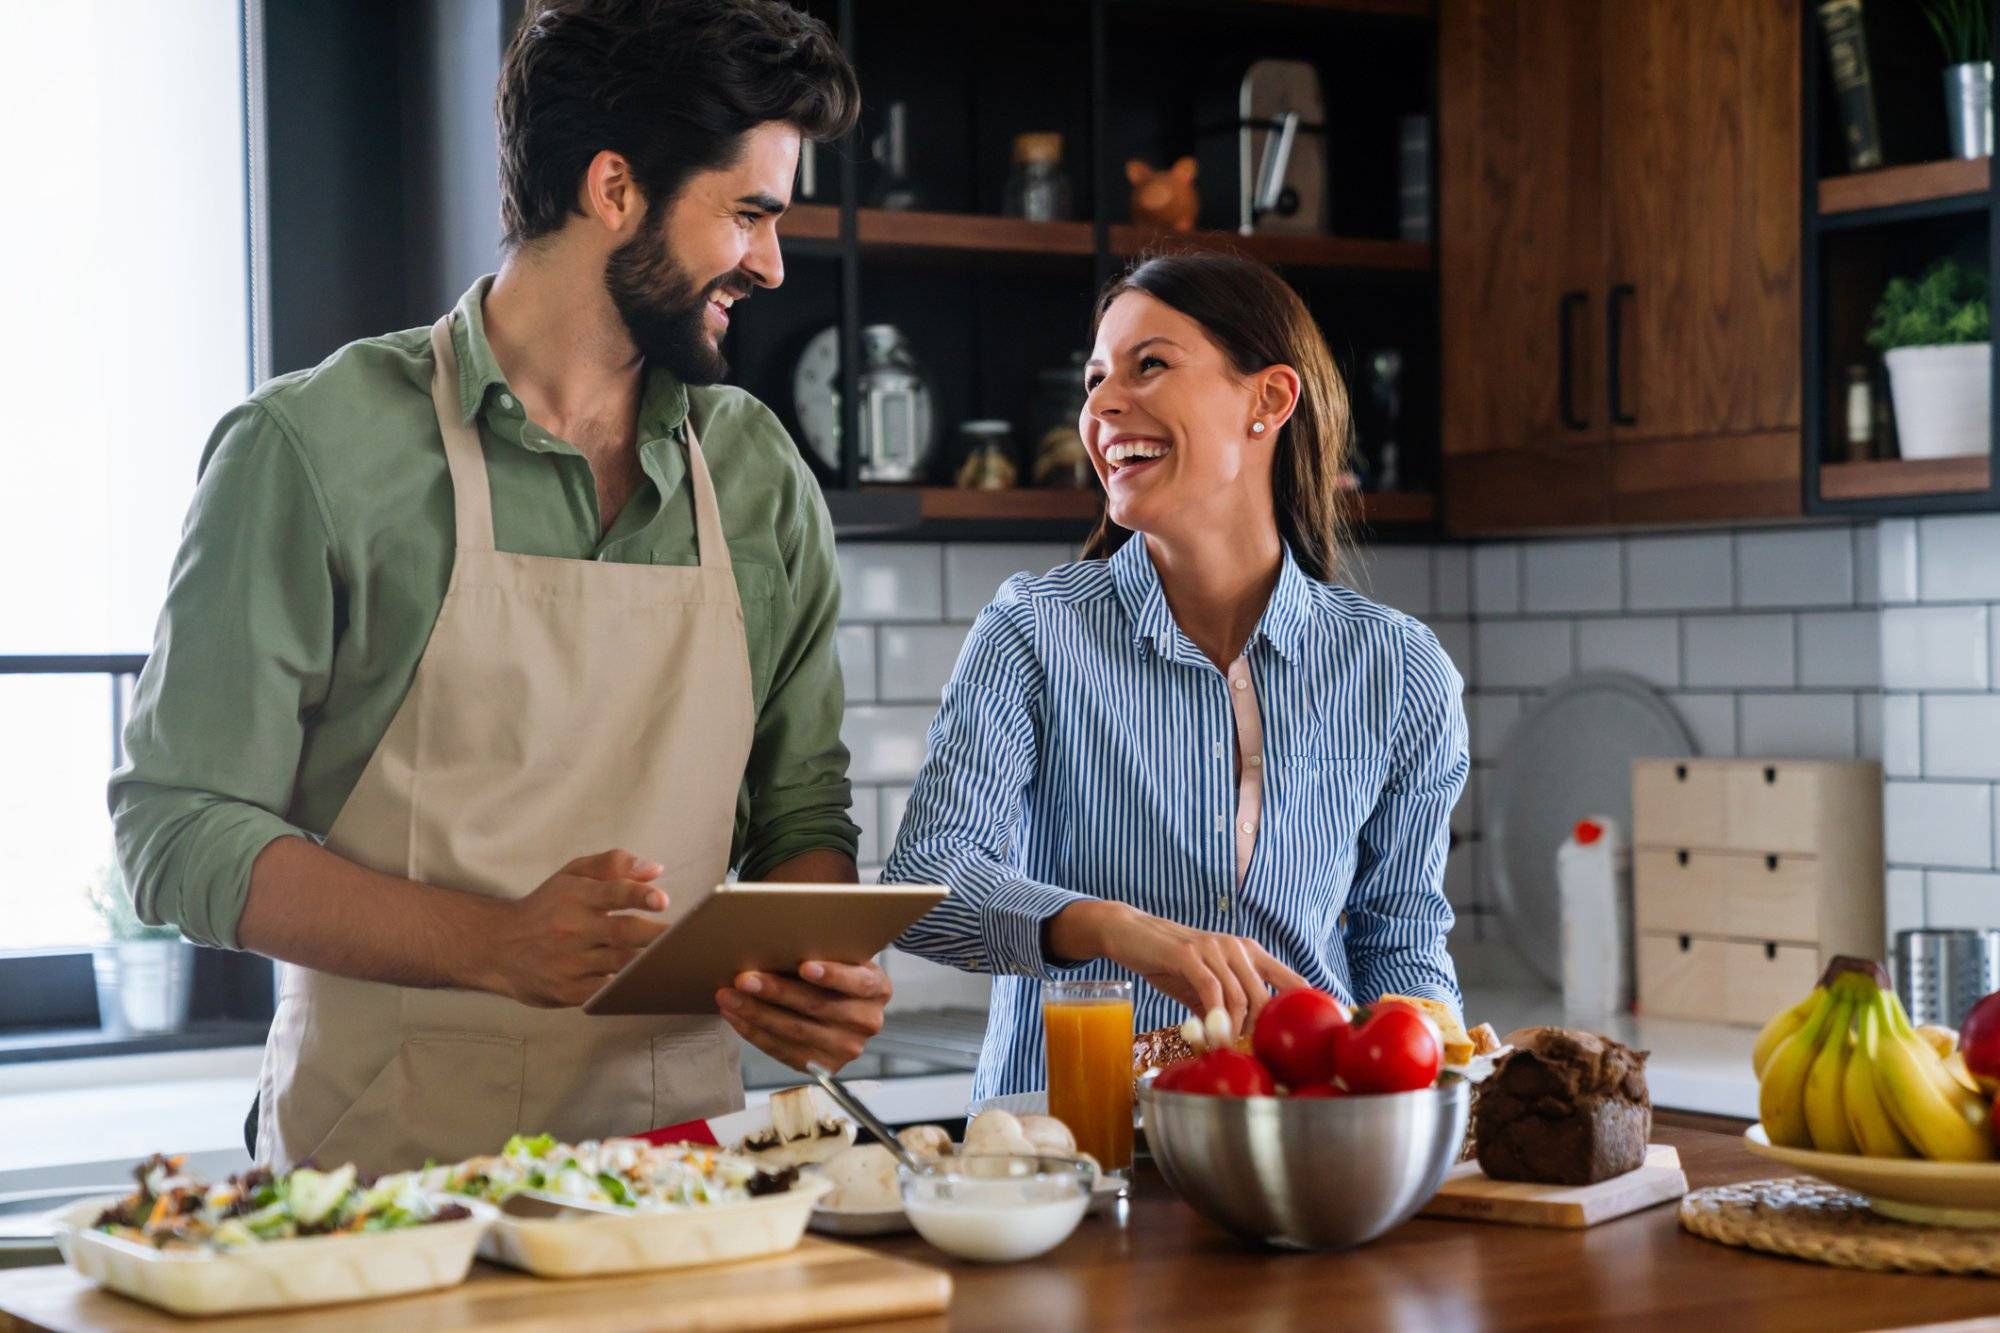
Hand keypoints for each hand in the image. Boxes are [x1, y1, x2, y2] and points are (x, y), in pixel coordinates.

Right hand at [477, 850, 668, 1007]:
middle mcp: (572, 929)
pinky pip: (606, 991)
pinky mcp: (567, 990)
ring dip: (649, 963)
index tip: (661, 900)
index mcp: (575, 896)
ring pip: (619, 964)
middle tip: (685, 937)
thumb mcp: (572, 874)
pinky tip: (649, 982)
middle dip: (656, 936)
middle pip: (622, 933)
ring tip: (676, 959)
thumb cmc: (546, 906)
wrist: (498, 946)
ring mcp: (569, 962)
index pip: (612, 892)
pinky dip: (628, 987)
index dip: (638, 895)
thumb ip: (612, 865)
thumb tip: (655, 870)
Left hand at [715, 960, 890, 1071]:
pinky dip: (755, 1032)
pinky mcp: (823, 1067)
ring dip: (756, 1013)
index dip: (831, 975)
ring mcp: (846, 1048)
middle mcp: (867, 1022)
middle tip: (744, 979)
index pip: (857, 982)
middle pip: (817, 1007)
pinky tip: (736, 1017)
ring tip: (729, 997)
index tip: (804, 966)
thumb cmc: (837, 972)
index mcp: (877, 989)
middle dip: (776, 992)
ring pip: (794, 1031)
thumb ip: (826, 951)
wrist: (845, 1009)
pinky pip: (782, 1051)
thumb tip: (778, 940)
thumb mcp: (844, 958)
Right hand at [1052, 901, 1306, 1036]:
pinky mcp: (1190, 954)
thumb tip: (1240, 1043)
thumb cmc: (1169, 962)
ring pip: (1242, 997)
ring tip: (1228, 1050)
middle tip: (1253, 1057)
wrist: (1131, 933)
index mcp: (1249, 953)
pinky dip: (1216, 1018)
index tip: (1313, 1039)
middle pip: (1268, 996)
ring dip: (1237, 1030)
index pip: (1291, 981)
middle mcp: (1238, 947)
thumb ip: (1224, 1008)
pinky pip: (1213, 991)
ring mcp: (1215, 949)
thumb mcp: (1203, 986)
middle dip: (1262, 1032)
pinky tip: (1212, 1034)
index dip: (1305, 1008)